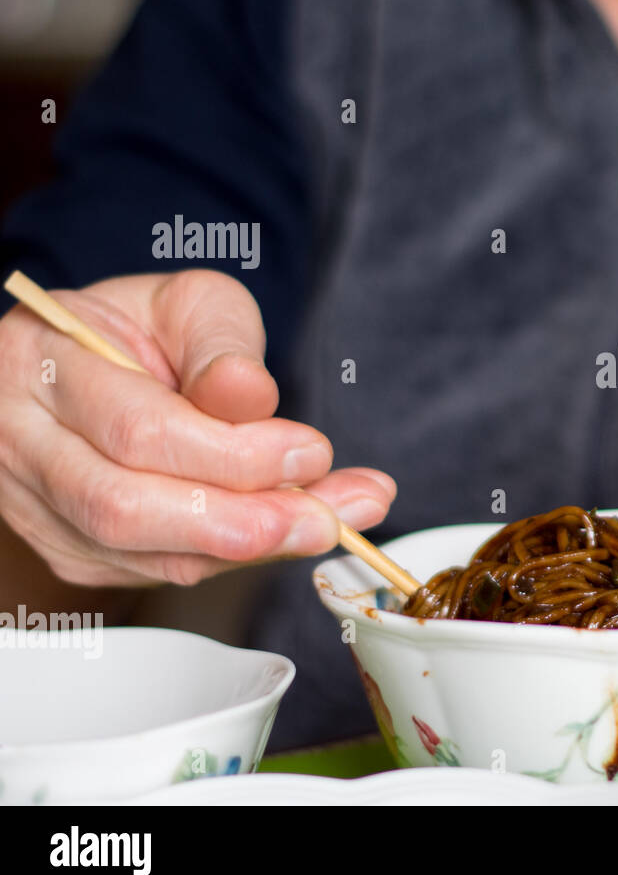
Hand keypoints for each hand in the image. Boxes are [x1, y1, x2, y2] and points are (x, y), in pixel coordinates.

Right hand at [0, 269, 394, 586]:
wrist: (84, 362)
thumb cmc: (140, 328)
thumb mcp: (186, 303)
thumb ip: (221, 343)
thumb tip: (249, 395)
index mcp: (40, 367)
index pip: (137, 430)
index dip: (231, 454)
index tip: (311, 452)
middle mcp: (25, 447)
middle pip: (127, 509)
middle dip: (241, 522)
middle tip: (328, 518)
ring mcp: (41, 510)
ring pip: (145, 555)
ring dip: (253, 548)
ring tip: (331, 523)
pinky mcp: (74, 552)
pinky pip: (160, 570)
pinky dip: (236, 557)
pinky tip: (289, 531)